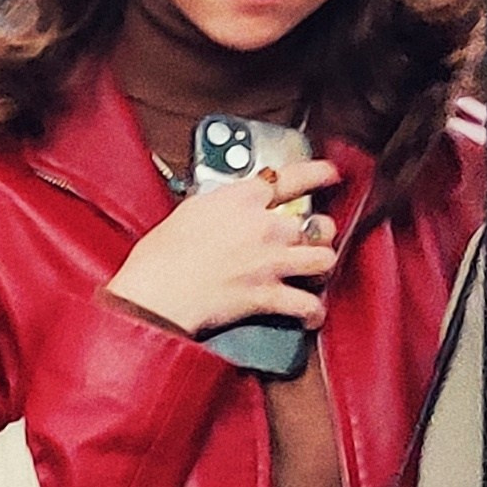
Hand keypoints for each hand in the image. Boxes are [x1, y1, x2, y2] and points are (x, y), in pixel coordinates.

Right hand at [107, 158, 341, 342]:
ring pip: (323, 258)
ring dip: (321, 265)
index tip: (330, 173)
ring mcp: (269, 260)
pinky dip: (312, 312)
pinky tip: (311, 314)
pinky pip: (307, 303)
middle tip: (314, 237)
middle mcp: (264, 226)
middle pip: (315, 222)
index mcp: (242, 198)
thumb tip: (228, 209)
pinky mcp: (266, 295)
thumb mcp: (190, 210)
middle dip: (318, 232)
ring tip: (315, 270)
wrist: (155, 292)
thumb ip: (220, 205)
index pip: (292, 177)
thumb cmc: (160, 256)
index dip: (318, 173)